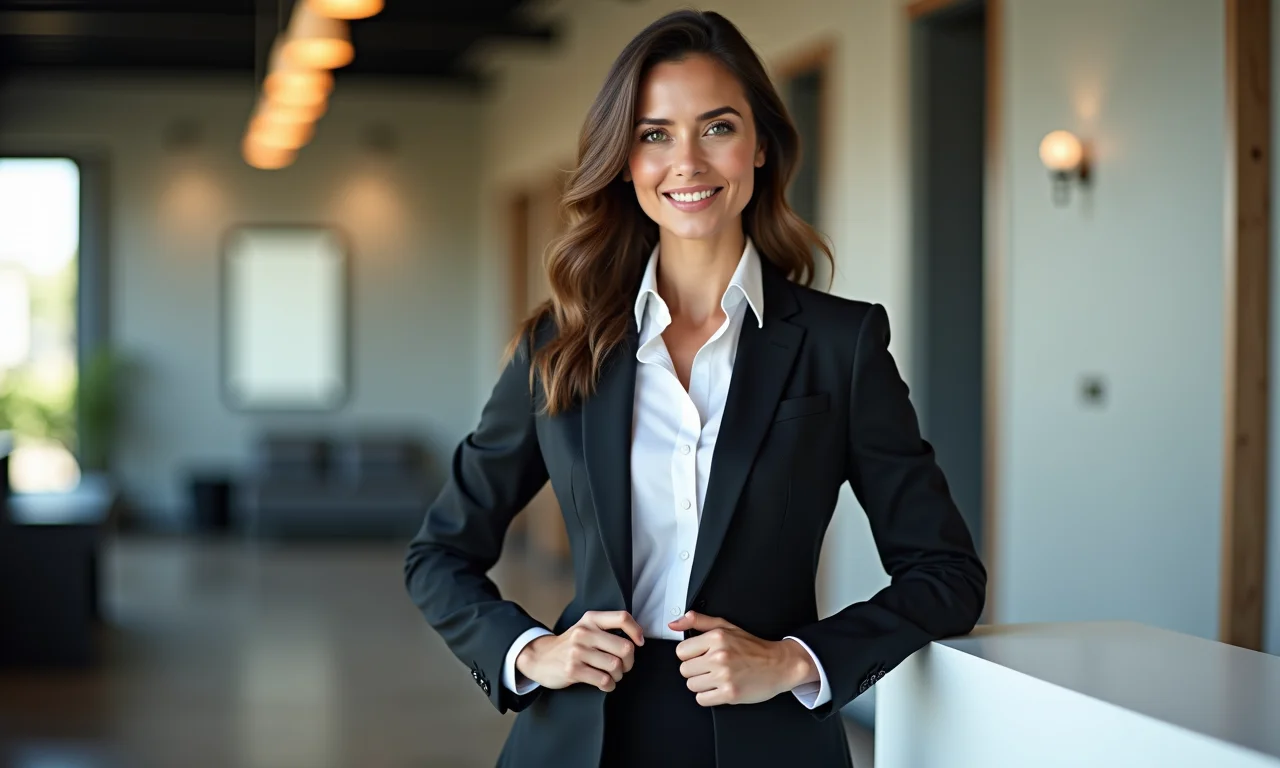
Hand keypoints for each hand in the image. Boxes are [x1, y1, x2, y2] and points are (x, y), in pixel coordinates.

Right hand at [515, 610, 643, 691]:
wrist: (540, 657)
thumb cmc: (570, 645)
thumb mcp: (586, 628)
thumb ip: (607, 629)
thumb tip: (636, 639)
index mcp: (591, 619)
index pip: (622, 618)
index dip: (636, 631)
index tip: (639, 642)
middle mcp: (584, 632)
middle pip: (625, 648)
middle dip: (629, 662)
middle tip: (623, 666)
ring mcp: (577, 651)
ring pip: (616, 666)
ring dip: (619, 675)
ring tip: (612, 675)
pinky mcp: (573, 670)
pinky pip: (604, 680)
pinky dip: (609, 685)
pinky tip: (605, 683)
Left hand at [670, 611, 817, 706]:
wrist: (779, 665)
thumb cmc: (753, 647)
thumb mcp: (726, 627)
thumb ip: (699, 622)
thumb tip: (675, 624)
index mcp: (717, 638)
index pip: (681, 651)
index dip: (690, 655)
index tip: (700, 656)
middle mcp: (719, 656)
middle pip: (685, 670)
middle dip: (696, 670)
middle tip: (711, 667)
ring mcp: (724, 676)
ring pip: (692, 685)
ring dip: (702, 684)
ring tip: (717, 677)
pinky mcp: (729, 694)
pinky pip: (701, 699)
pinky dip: (708, 696)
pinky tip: (720, 687)